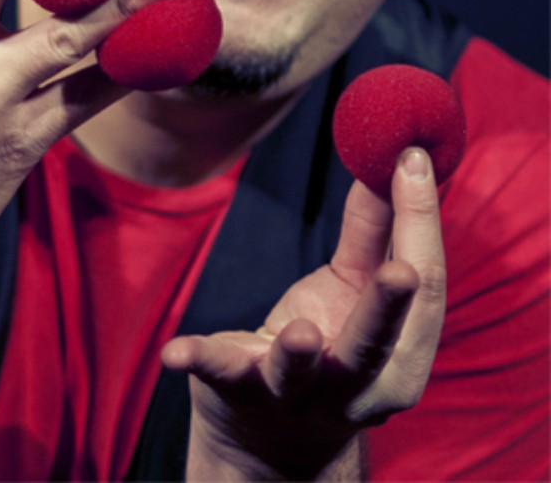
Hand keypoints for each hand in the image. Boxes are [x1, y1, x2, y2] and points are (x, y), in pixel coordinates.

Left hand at [162, 150, 444, 480]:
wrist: (274, 443)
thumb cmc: (330, 345)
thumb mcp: (354, 288)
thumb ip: (372, 232)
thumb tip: (393, 160)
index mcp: (400, 356)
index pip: (423, 289)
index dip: (420, 221)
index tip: (411, 157)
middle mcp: (356, 385)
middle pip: (375, 342)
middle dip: (387, 307)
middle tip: (399, 271)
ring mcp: (294, 393)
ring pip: (299, 372)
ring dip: (298, 352)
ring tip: (300, 331)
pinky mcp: (237, 389)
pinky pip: (218, 373)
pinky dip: (198, 359)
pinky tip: (176, 352)